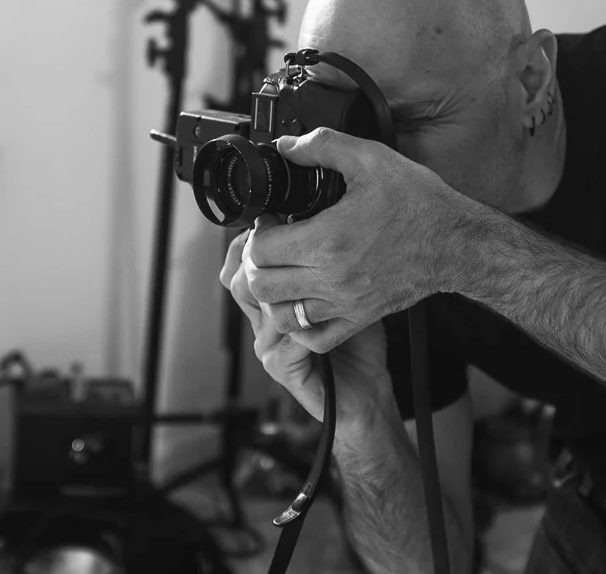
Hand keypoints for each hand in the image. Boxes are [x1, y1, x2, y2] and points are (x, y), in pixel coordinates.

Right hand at [221, 216, 395, 426]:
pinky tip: (325, 317)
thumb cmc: (358, 340)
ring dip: (289, 289)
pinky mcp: (281, 368)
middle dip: (265, 259)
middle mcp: (262, 322)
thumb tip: (327, 216)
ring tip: (316, 282)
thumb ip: (324, 262)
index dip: (253, 243)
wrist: (366, 389)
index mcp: (270, 302)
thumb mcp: (343, 290)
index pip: (238, 264)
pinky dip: (305, 327)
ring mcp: (268, 346)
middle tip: (294, 245)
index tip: (275, 223)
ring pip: (259, 305)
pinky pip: (283, 339)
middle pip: (238, 280)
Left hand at [244, 127, 491, 352]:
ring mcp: (345, 304)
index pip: (260, 250)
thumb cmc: (419, 203)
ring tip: (284, 272)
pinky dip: (301, 324)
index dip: (256, 232)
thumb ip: (323, 146)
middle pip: (261, 286)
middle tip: (273, 245)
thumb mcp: (371, 159)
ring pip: (282, 316)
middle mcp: (332, 278)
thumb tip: (287, 146)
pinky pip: (315, 338)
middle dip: (257, 262)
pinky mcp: (359, 318)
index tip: (271, 220)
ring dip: (273, 294)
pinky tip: (306, 300)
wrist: (457, 243)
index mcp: (328, 240)